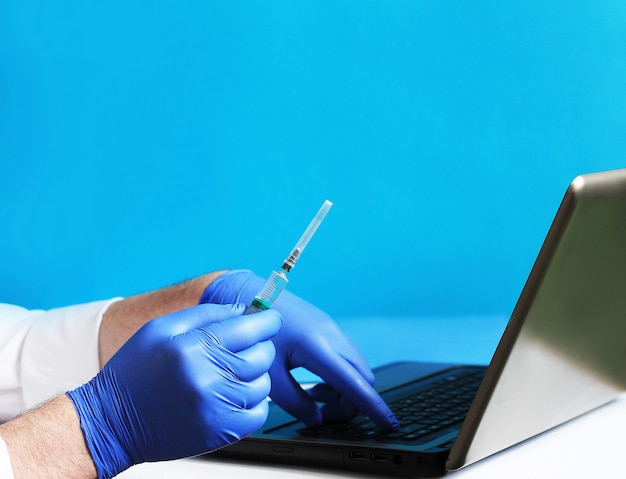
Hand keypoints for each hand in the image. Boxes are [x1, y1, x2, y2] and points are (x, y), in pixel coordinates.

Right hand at [67, 303, 281, 478]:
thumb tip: (242, 309)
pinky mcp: (219, 432)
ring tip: (234, 372)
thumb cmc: (134, 372)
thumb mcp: (160, 328)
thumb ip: (205, 314)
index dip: (268, 321)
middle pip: (261, 355)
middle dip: (261, 346)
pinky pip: (258, 413)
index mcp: (192, 347)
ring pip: (263, 384)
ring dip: (256, 375)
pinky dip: (254, 402)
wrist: (112, 422)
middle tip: (248, 345)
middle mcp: (207, 378)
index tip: (271, 319)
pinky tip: (235, 394)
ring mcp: (215, 408)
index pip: (249, 328)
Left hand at [200, 270, 398, 429]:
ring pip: (357, 367)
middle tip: (327, 414)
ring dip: (346, 389)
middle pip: (363, 378)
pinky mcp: (328, 328)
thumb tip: (316, 419)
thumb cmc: (255, 331)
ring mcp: (332, 329)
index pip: (354, 384)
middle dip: (353, 402)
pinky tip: (318, 382)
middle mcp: (332, 335)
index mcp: (318, 347)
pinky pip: (348, 356)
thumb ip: (295, 402)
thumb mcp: (270, 374)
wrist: (250, 294)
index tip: (389, 424)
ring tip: (317, 397)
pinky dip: (341, 376)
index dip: (373, 407)